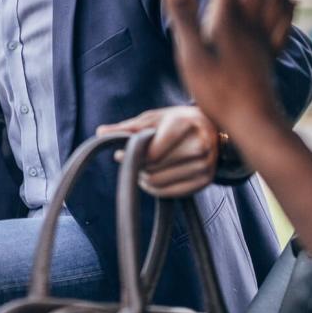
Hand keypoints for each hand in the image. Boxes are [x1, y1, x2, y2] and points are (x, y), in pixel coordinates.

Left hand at [97, 106, 218, 197]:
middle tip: (135, 161)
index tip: (121, 153)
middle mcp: (199, 145)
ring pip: (159, 183)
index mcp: (185, 125)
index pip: (152, 154)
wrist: (211, 128)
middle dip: (138, 167)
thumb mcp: (153, 119)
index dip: (132, 156)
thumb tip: (100, 132)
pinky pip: (171, 193)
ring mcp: (205, 165)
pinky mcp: (206, 180)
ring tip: (144, 168)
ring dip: (145, 179)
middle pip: (154, 170)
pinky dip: (156, 189)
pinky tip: (154, 178)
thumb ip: (127, 127)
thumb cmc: (176, 121)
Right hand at [164, 0, 306, 148]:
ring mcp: (264, 38)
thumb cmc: (217, 93)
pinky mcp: (270, 55)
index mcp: (228, 18)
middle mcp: (250, 22)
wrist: (252, 124)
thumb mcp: (191, 54)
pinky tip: (293, 1)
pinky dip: (290, 6)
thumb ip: (184, 14)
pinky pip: (285, 23)